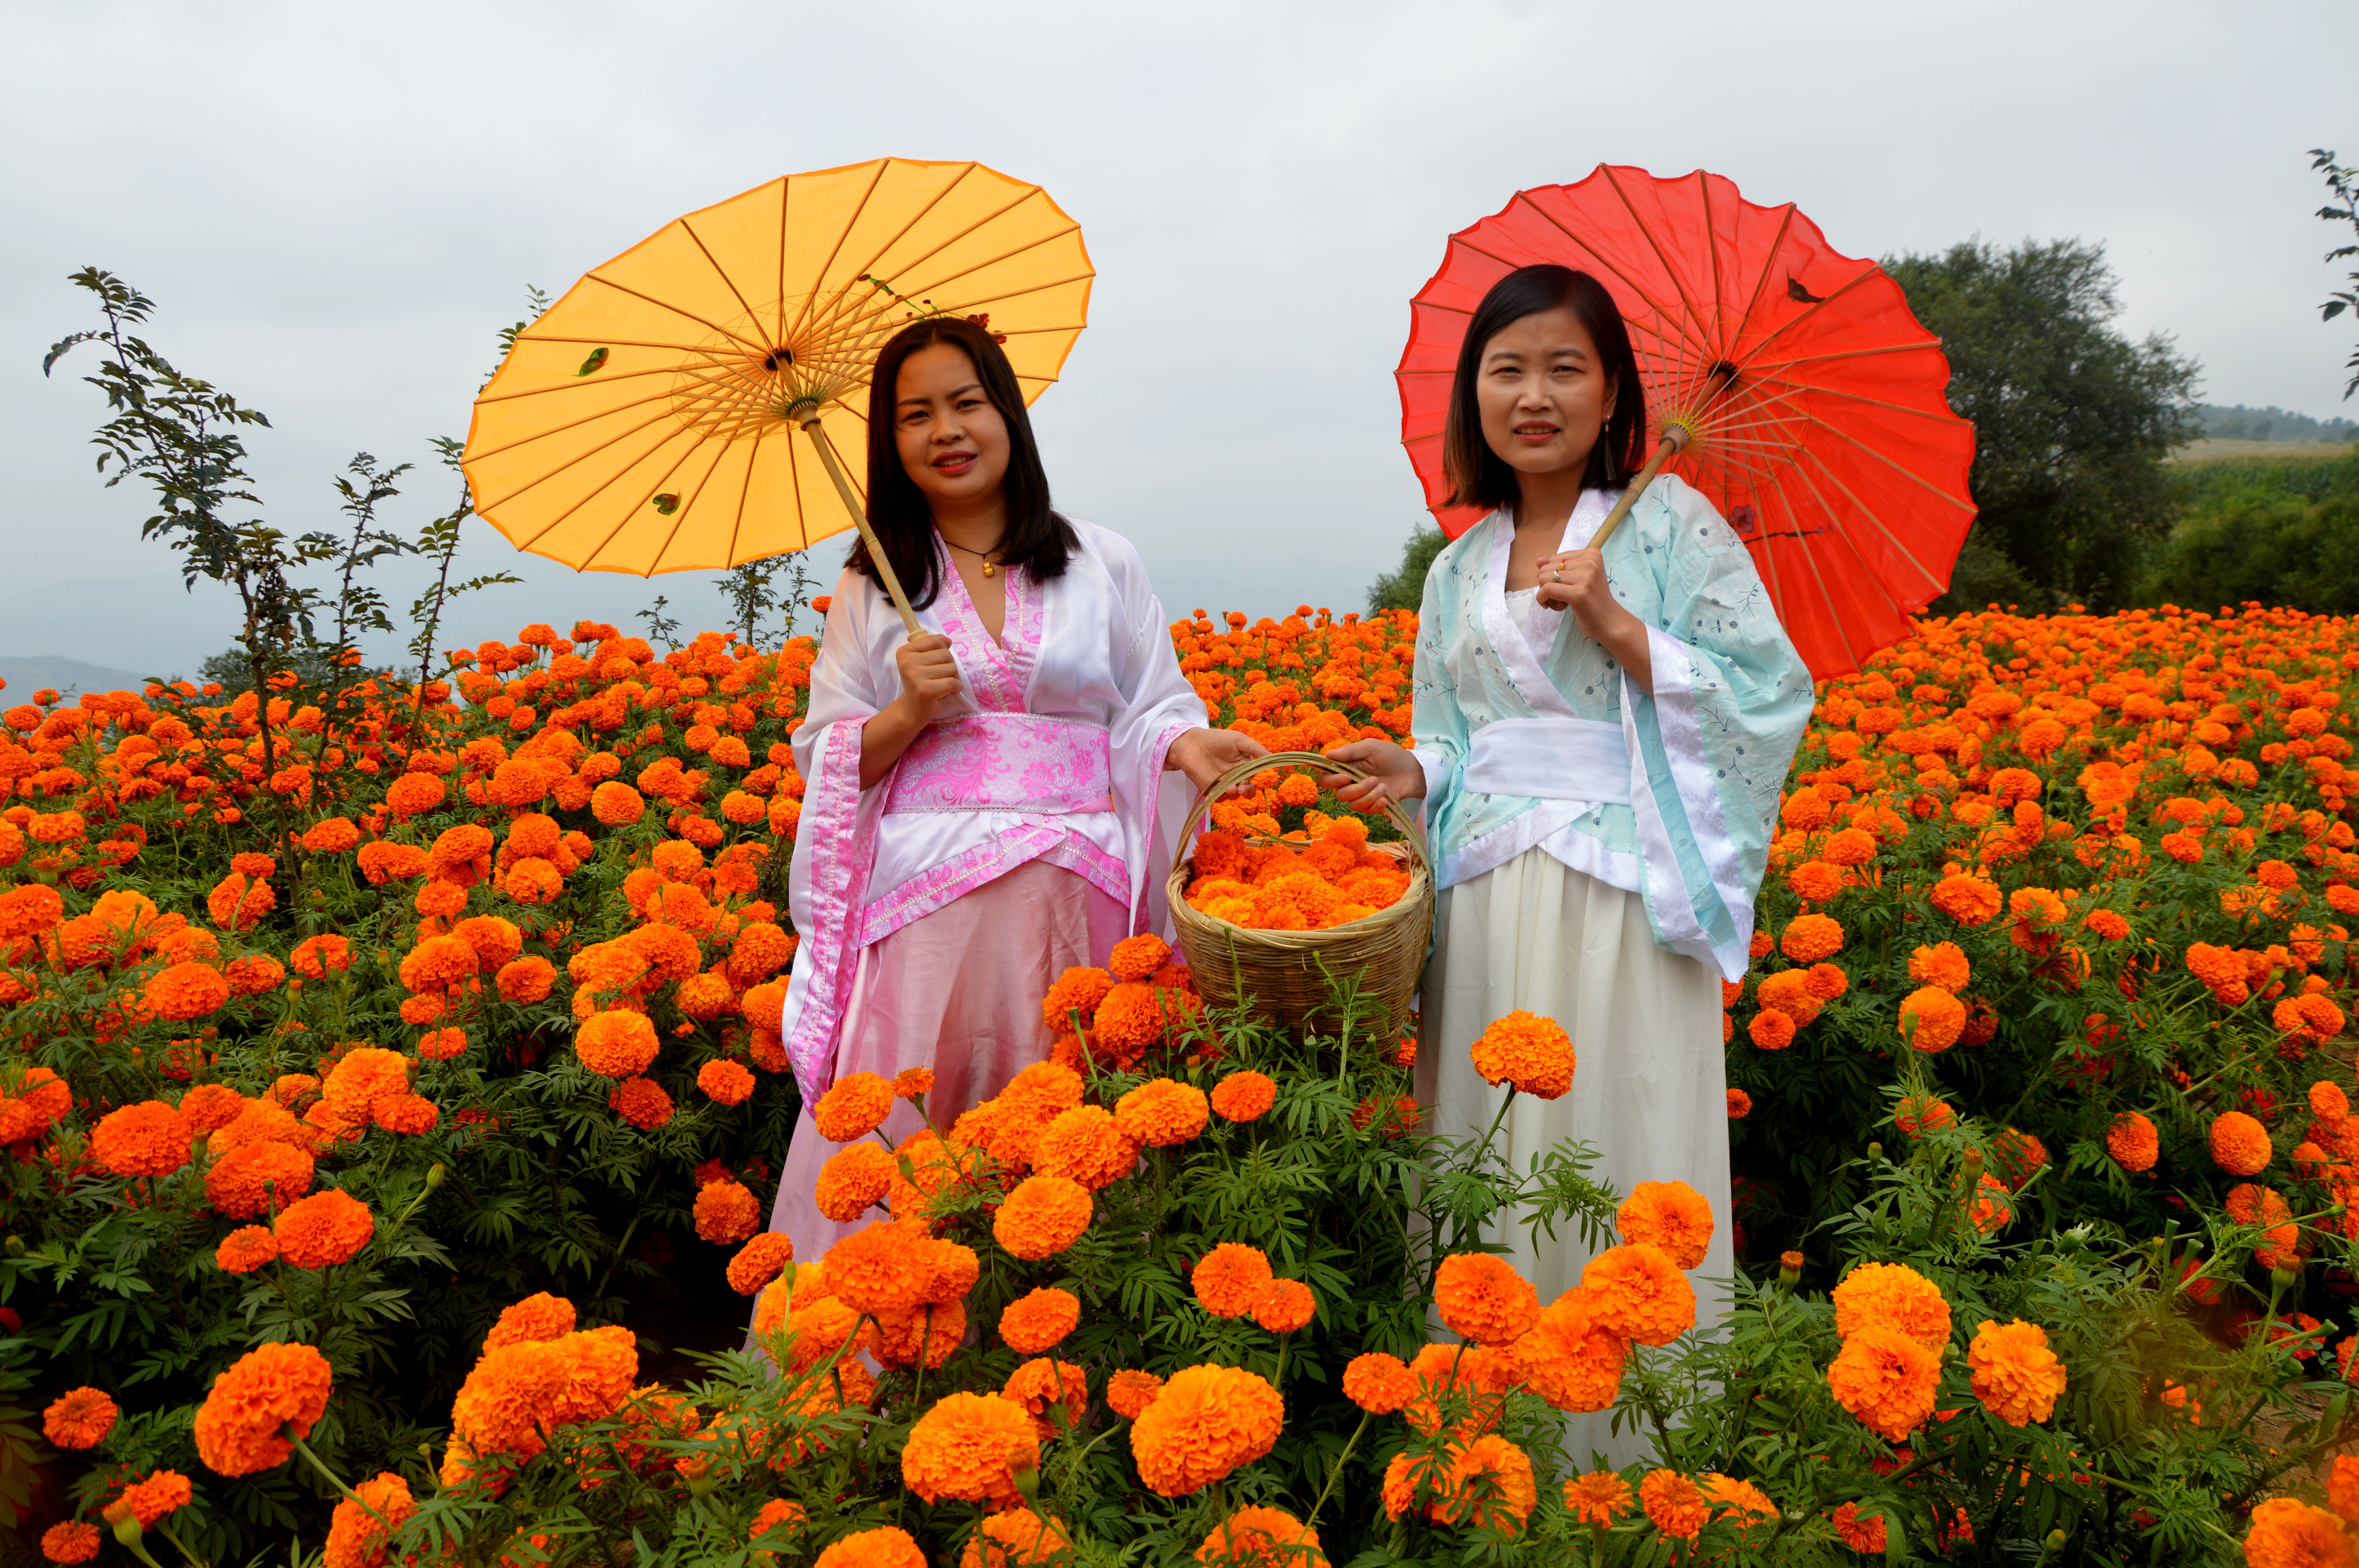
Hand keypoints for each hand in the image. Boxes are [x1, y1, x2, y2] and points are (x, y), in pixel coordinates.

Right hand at [891, 632, 961, 721]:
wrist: (912, 709)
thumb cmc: (921, 683)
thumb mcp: (924, 661)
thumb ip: (935, 647)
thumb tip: (948, 640)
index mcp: (904, 652)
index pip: (935, 640)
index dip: (942, 652)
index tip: (935, 664)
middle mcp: (907, 662)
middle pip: (946, 654)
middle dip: (949, 666)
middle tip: (940, 678)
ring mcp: (915, 676)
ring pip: (952, 668)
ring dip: (953, 678)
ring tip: (942, 685)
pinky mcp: (925, 690)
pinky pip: (953, 683)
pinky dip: (956, 688)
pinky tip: (946, 693)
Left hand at [1167, 727, 1267, 795]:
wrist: (1191, 743)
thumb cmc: (1216, 739)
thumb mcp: (1239, 740)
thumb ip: (1256, 749)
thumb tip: (1273, 757)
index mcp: (1244, 765)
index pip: (1253, 777)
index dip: (1254, 779)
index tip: (1251, 778)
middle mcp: (1235, 777)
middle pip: (1246, 790)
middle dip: (1246, 791)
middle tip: (1242, 788)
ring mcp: (1223, 784)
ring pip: (1234, 796)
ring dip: (1235, 794)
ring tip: (1231, 788)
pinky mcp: (1211, 790)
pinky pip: (1219, 798)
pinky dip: (1221, 797)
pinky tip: (1221, 791)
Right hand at [1319, 738, 1423, 812]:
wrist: (1412, 769)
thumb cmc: (1390, 755)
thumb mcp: (1370, 747)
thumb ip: (1349, 751)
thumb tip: (1327, 754)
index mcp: (1345, 768)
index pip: (1325, 779)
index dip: (1331, 781)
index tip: (1346, 777)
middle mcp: (1350, 783)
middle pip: (1340, 795)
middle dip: (1357, 790)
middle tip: (1374, 779)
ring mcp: (1362, 795)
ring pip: (1353, 805)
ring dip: (1369, 797)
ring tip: (1384, 786)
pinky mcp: (1373, 805)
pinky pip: (1367, 811)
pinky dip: (1375, 806)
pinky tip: (1385, 799)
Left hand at [1532, 547, 1654, 691]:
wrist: (1610, 621)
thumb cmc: (1593, 599)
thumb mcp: (1578, 578)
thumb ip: (1558, 566)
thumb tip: (1538, 560)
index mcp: (1592, 553)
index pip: (1556, 558)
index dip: (1552, 573)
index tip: (1560, 586)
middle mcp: (1590, 561)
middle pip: (1548, 567)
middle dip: (1545, 582)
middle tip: (1556, 595)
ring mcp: (1585, 577)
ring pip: (1545, 577)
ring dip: (1543, 591)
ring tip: (1553, 600)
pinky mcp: (1579, 593)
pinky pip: (1547, 590)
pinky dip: (1542, 598)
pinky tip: (1547, 606)